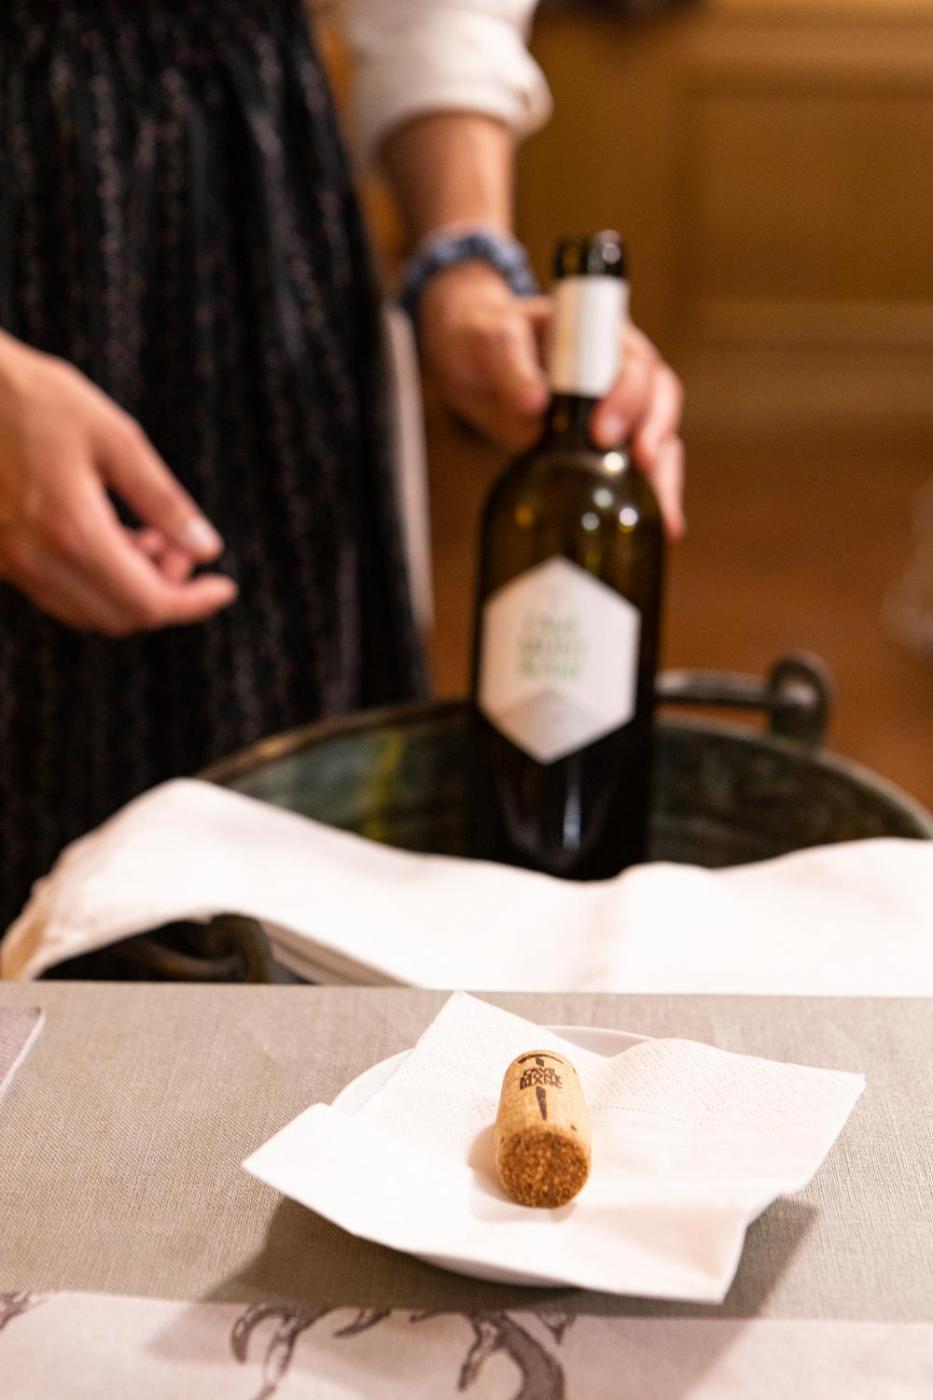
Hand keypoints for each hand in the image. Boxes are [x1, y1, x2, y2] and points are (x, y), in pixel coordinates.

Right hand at [0, 332, 236, 635]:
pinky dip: (99, 579)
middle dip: (165, 592)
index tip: (225, 587)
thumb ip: (164, 500)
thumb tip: (207, 549)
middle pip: (121, 617)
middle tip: (183, 546)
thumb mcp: (114, 437)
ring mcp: (11, 563)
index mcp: (73, 531)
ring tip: (152, 534)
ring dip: (132, 588)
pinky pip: (60, 592)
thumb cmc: (34, 398)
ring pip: (89, 611)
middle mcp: (37, 560)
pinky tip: (115, 533)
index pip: (148, 602)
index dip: (195, 603)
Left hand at [419, 263, 685, 537]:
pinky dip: (650, 499)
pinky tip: (663, 529)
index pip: (633, 364)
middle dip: (654, 439)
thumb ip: (511, 363)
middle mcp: (619, 375)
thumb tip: (534, 403)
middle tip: (638, 467)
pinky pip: (635, 472)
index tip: (603, 431)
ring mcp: (615, 413)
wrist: (470, 362)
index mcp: (601, 340)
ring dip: (664, 479)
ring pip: (659, 441)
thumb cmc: (486, 336)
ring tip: (664, 519)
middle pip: (658, 404)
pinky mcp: (601, 449)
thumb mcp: (491, 339)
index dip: (628, 397)